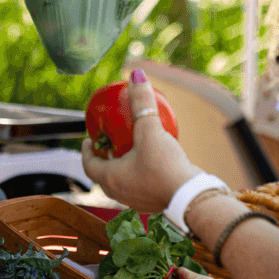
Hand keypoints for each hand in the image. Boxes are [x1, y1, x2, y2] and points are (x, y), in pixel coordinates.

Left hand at [81, 67, 200, 212]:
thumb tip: (135, 75)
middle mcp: (121, 193)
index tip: (88, 140)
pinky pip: (141, 187)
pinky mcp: (156, 202)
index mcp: (111, 178)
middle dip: (103, 160)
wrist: (193, 197)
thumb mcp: (149, 130)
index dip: (86, 152)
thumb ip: (141, 103)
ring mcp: (139, 201)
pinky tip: (154, 161)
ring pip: (123, 184)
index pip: (89, 165)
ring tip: (130, 151)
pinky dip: (141, 174)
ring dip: (122, 168)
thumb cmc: (165, 166)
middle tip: (108, 145)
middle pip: (104, 176)